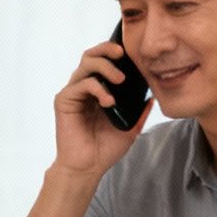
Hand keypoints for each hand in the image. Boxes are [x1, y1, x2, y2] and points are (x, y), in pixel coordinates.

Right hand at [51, 41, 150, 177]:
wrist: (88, 167)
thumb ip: (139, 111)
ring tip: (120, 79)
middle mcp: (83, 88)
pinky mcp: (64, 101)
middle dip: (106, 49)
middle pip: (91, 55)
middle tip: (122, 53)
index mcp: (97, 91)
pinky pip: (81, 84)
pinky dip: (97, 88)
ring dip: (105, 67)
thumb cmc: (105, 149)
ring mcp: (73, 93)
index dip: (114, 52)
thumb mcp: (130, 127)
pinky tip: (109, 102)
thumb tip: (152, 96)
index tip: (131, 53)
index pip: (103, 61)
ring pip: (85, 64)